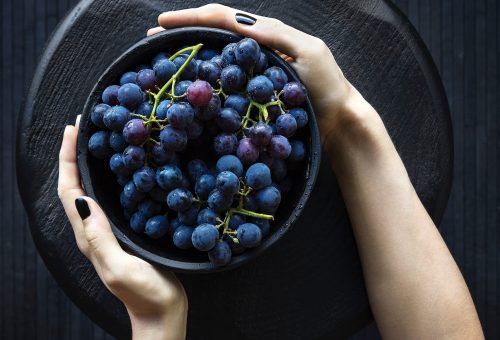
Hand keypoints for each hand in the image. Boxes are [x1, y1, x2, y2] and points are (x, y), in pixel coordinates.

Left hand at [58, 116, 187, 339]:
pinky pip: (109, 198)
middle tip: (84, 126)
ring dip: (88, 163)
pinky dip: (109, 178)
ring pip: (91, 190)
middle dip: (74, 154)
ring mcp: (108, 231)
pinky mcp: (124, 231)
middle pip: (75, 185)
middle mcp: (93, 230)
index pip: (69, 190)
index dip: (67, 159)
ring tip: (99, 139)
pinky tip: (124, 168)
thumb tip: (82, 198)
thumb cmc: (143, 293)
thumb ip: (99, 237)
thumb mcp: (119, 267)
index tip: (73, 130)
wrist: (161, 311)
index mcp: (88, 235)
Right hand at [148, 3, 371, 145]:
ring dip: (188, 55)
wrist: (338, 120)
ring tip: (162, 60)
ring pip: (216, 58)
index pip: (223, 19)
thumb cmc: (328, 86)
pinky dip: (205, 81)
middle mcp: (255, 50)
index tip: (162, 24)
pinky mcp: (253, 94)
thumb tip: (240, 26)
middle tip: (152, 40)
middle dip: (182, 33)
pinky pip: (225, 84)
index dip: (192, 19)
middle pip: (212, 34)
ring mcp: (253, 73)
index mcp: (267, 35)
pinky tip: (191, 87)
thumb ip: (277, 37)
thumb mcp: (308, 52)